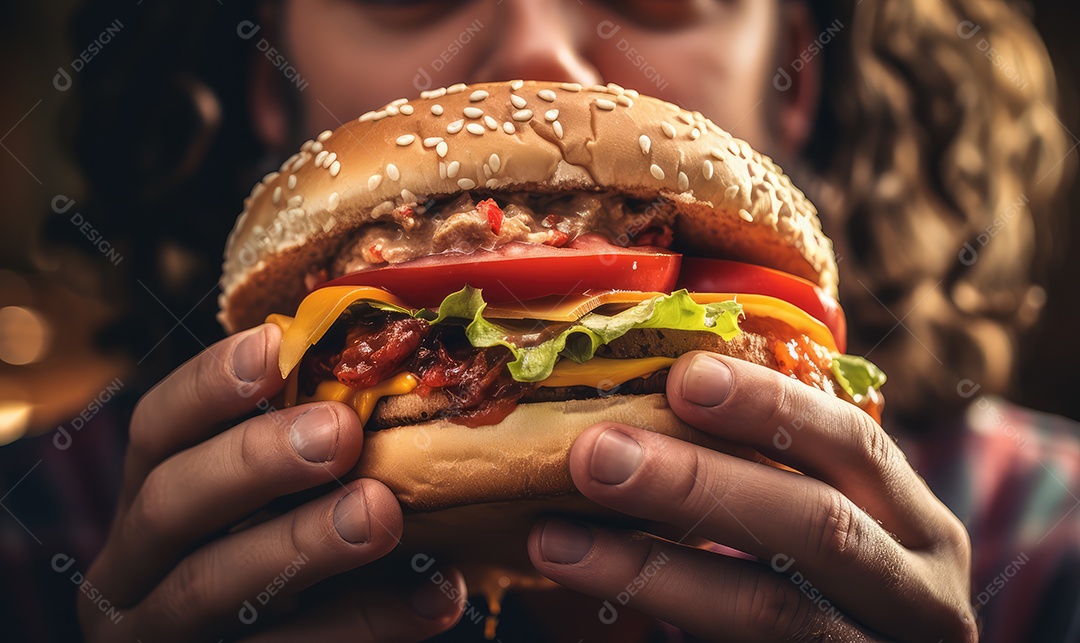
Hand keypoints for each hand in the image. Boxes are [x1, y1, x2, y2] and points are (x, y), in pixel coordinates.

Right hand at [78, 324, 464, 641]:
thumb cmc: (289, 567)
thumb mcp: (281, 506)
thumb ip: (313, 455)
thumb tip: (395, 385)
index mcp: (150, 500)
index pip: (157, 430)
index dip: (208, 385)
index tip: (275, 346)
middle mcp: (132, 570)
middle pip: (167, 502)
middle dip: (254, 460)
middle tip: (340, 431)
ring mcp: (158, 636)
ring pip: (208, 585)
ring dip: (302, 542)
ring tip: (383, 512)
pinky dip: (364, 622)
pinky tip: (435, 597)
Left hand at [528, 351, 976, 641]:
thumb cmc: (826, 597)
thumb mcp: (823, 531)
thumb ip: (759, 482)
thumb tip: (627, 419)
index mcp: (916, 528)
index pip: (856, 445)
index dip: (772, 407)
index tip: (683, 377)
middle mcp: (920, 597)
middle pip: (819, 528)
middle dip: (698, 484)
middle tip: (594, 455)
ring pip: (773, 614)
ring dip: (653, 571)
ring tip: (556, 542)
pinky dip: (661, 622)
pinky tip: (590, 600)